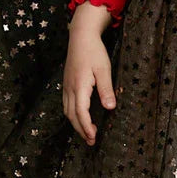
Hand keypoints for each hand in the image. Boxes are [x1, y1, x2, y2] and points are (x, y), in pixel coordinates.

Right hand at [63, 23, 115, 145]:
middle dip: (80, 130)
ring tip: (86, 132)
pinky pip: (66, 103)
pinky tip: (79, 116)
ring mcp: (66, 85)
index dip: (86, 127)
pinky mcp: (66, 82)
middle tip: (91, 141)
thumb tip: (110, 108)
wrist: (80, 36)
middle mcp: (70, 88)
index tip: (93, 137)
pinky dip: (72, 114)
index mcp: (79, 86)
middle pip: (72, 115)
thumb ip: (106, 89)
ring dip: (76, 123)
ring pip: (67, 110)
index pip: (80, 113)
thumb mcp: (104, 69)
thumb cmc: (94, 51)